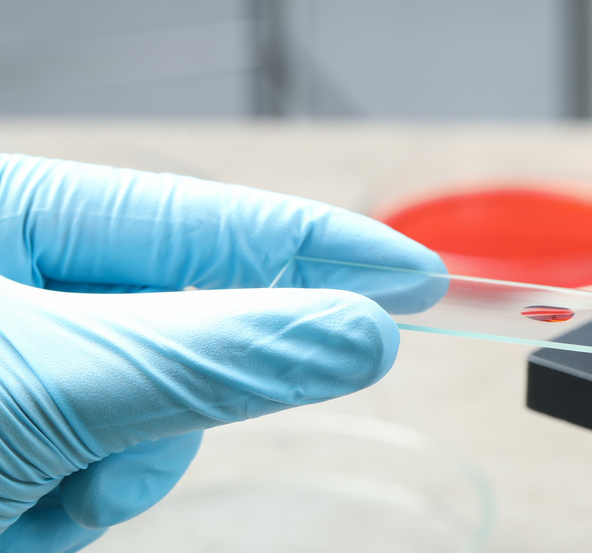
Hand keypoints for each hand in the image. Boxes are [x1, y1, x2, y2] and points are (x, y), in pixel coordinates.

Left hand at [0, 155, 442, 552]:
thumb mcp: (56, 379)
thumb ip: (215, 355)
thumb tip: (361, 330)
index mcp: (22, 212)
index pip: (210, 220)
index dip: (324, 247)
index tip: (417, 274)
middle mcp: (26, 278)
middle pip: (187, 327)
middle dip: (173, 400)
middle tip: (160, 427)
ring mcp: (27, 363)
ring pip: (154, 412)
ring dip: (114, 472)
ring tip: (36, 491)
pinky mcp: (23, 438)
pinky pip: (108, 467)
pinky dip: (76, 505)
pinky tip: (15, 514)